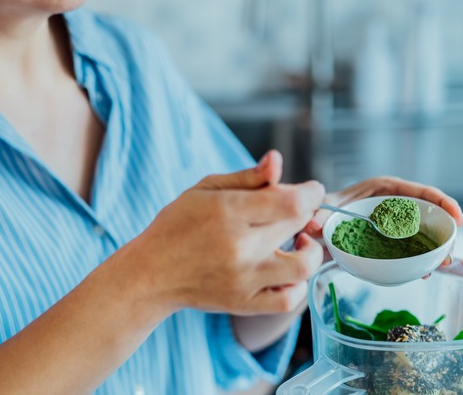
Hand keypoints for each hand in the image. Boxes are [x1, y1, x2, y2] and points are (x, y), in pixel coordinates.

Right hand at [129, 151, 324, 315]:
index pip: (292, 201)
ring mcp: (244, 279)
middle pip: (297, 225)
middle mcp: (239, 247)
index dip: (311, 192)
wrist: (151, 274)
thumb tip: (277, 159)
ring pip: (303, 267)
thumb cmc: (179, 225)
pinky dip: (298, 285)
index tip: (310, 190)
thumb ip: (248, 177)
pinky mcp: (244, 304)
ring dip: (310, 250)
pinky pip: (288, 301)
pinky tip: (287, 270)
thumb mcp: (206, 189)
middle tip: (292, 211)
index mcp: (229, 212)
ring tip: (299, 242)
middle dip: (305, 213)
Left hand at [302, 176, 462, 264]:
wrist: (315, 230)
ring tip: (441, 266)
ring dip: (436, 248)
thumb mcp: (321, 211)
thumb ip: (318, 216)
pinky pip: (412, 248)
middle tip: (449, 255)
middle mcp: (394, 204)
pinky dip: (421, 259)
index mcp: (383, 189)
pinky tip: (424, 273)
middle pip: (428, 213)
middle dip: (445, 231)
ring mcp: (396, 224)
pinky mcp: (393, 241)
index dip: (442, 202)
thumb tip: (313, 223)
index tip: (458, 218)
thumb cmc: (322, 212)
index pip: (419, 192)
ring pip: (424, 232)